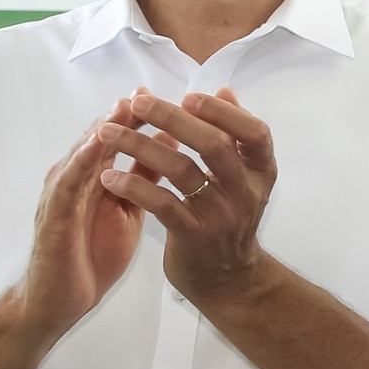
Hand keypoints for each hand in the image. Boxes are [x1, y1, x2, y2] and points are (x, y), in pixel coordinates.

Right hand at [15, 98, 146, 333]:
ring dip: (101, 130)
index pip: (117, 140)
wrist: (58, 300)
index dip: (139, 119)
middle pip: (98, 139)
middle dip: (121, 115)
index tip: (167, 98)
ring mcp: (60, 195)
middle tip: (145, 90)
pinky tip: (95, 150)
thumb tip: (171, 142)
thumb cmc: (92, 254)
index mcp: (93, 178)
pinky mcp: (52, 216)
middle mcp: (73, 179)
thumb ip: (144, 178)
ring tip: (123, 108)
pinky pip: (66, 185)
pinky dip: (80, 164)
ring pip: (81, 155)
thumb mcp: (127, 210)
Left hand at [95, 88, 278, 306]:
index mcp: (260, 171)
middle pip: (213, 145)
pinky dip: (133, 187)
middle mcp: (246, 191)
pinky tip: (109, 176)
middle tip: (137, 103)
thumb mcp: (241, 178)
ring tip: (107, 132)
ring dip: (141, 146)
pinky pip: (161, 204)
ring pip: (181, 170)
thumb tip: (225, 90)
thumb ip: (232, 135)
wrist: (227, 278)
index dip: (224, 112)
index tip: (189, 96)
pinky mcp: (194, 235)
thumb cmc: (228, 218)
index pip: (254, 132)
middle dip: (173, 119)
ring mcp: (221, 214)